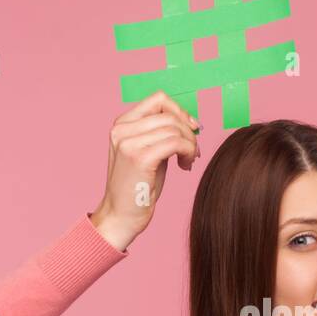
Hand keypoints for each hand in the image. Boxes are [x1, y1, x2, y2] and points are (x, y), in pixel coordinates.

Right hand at [90, 90, 200, 250]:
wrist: (121, 216)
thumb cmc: (137, 187)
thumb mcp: (147, 152)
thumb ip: (160, 134)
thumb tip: (188, 121)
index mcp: (122, 124)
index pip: (157, 99)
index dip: (180, 111)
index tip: (192, 128)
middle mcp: (122, 129)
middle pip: (169, 114)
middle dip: (189, 131)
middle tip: (194, 151)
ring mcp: (128, 143)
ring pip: (174, 128)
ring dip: (190, 144)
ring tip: (188, 160)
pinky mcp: (140, 158)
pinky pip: (175, 143)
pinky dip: (188, 152)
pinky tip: (185, 166)